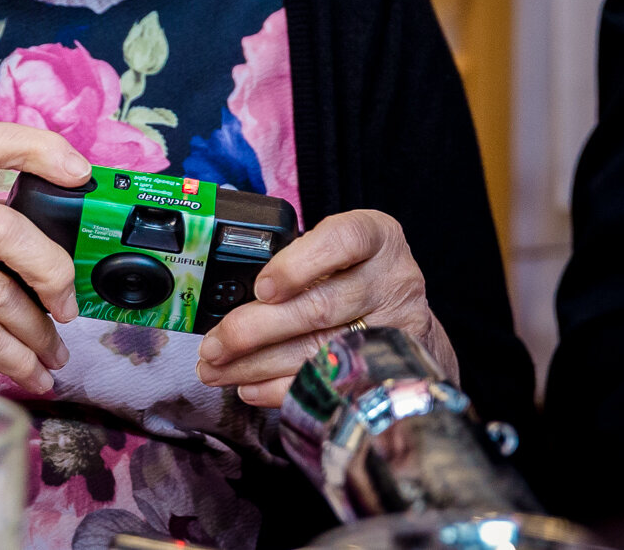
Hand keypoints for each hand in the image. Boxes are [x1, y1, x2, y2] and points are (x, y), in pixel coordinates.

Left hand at [195, 209, 456, 406]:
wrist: (410, 315)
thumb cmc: (354, 273)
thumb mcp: (336, 250)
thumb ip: (295, 262)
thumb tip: (228, 295)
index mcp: (374, 235)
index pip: (340, 242)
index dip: (297, 266)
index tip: (260, 288)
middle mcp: (393, 278)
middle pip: (320, 308)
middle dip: (255, 330)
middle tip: (212, 345)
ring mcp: (398, 327)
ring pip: (320, 351)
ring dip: (258, 365)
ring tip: (216, 369)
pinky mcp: (393, 369)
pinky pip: (331, 385)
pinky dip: (284, 389)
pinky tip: (251, 388)